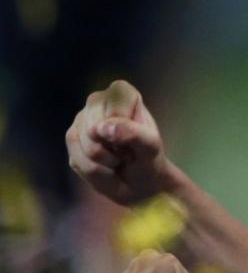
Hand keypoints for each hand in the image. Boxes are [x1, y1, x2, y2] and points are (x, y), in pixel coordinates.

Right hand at [66, 80, 171, 206]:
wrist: (138, 180)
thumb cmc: (148, 157)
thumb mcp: (150, 146)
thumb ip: (133, 133)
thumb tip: (102, 128)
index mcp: (121, 92)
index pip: (115, 112)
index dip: (127, 132)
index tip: (137, 139)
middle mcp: (97, 100)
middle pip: (95, 130)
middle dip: (114, 150)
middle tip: (126, 152)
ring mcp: (81, 119)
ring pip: (87, 147)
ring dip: (106, 163)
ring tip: (117, 159)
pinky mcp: (72, 139)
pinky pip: (78, 161)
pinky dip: (95, 171)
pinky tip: (105, 166)